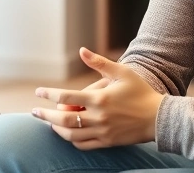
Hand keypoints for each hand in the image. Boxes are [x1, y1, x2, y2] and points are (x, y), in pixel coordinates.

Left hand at [32, 47, 163, 149]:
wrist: (159, 118)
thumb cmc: (141, 91)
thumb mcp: (122, 72)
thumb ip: (99, 63)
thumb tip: (81, 50)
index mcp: (100, 98)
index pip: (66, 96)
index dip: (49, 94)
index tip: (38, 92)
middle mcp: (98, 117)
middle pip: (63, 118)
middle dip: (46, 115)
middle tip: (34, 112)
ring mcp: (102, 132)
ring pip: (71, 134)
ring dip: (56, 128)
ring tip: (49, 122)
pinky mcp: (107, 143)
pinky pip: (83, 145)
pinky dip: (71, 140)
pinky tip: (67, 133)